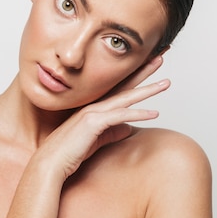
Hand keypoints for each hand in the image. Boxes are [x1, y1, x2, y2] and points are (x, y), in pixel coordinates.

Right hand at [36, 55, 170, 178]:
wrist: (50, 163)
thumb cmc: (69, 153)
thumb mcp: (95, 140)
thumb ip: (111, 133)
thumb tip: (128, 128)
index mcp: (95, 108)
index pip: (121, 87)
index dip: (137, 74)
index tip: (151, 63)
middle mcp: (95, 105)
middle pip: (125, 84)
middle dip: (144, 69)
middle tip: (161, 54)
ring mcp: (93, 112)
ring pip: (126, 97)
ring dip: (147, 89)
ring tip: (166, 83)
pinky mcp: (93, 123)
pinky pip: (120, 116)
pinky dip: (137, 113)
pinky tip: (154, 113)